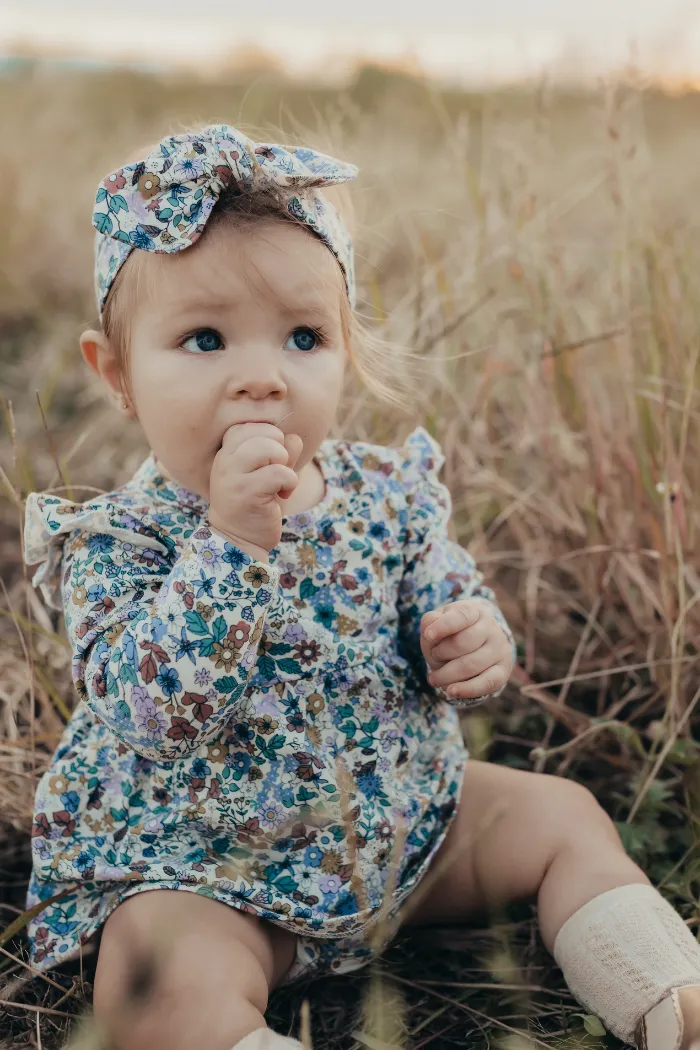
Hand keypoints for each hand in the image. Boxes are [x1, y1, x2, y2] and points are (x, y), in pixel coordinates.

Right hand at [208, 423, 302, 560]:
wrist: (239, 540)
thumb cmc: (255, 504)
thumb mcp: (268, 473)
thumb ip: (281, 452)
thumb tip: (294, 438)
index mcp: (227, 452)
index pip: (251, 426)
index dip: (271, 439)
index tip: (271, 461)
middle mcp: (225, 460)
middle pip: (264, 432)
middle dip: (281, 450)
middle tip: (278, 471)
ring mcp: (233, 476)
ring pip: (270, 448)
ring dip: (285, 464)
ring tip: (281, 482)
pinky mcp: (246, 493)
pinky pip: (280, 473)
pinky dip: (290, 482)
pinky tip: (284, 494)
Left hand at [420, 600, 512, 701]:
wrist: (476, 644)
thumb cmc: (451, 632)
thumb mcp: (439, 622)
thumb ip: (430, 622)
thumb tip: (429, 628)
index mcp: (475, 612)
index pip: (461, 617)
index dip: (443, 626)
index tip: (428, 635)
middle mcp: (491, 629)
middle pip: (462, 643)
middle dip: (441, 653)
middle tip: (434, 657)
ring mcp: (499, 650)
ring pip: (471, 665)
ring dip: (446, 675)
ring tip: (433, 678)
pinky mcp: (503, 671)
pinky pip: (486, 683)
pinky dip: (467, 690)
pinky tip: (451, 691)